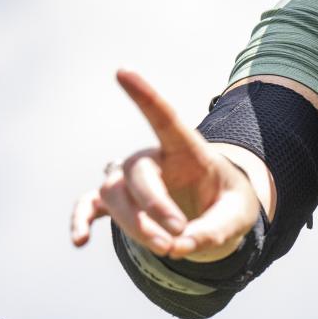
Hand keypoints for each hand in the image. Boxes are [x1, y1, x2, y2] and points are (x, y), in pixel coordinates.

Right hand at [70, 70, 262, 261]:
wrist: (215, 216)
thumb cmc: (228, 205)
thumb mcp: (238, 215)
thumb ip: (216, 229)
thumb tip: (180, 247)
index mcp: (187, 149)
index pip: (163, 117)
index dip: (144, 95)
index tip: (122, 70)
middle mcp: (153, 159)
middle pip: (137, 173)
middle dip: (154, 206)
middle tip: (178, 239)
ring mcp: (131, 180)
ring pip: (115, 193)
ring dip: (134, 224)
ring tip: (165, 248)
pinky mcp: (118, 202)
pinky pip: (90, 205)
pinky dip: (82, 220)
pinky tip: (80, 240)